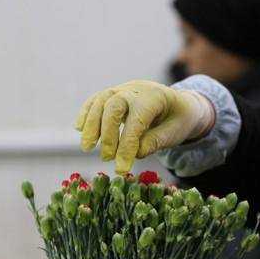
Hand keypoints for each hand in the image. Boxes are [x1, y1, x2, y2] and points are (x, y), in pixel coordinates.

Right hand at [74, 80, 214, 173]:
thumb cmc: (178, 120)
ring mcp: (123, 89)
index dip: (126, 145)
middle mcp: (136, 89)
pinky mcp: (114, 94)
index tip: (120, 169)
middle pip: (114, 105)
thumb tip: (134, 153)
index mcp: (156, 97)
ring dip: (91, 124)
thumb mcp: (175, 132)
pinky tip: (80, 128)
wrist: (180, 102)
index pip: (137, 121)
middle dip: (107, 133)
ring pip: (101, 100)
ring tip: (87, 147)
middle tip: (106, 158)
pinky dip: (86, 113)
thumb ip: (155, 141)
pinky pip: (96, 99)